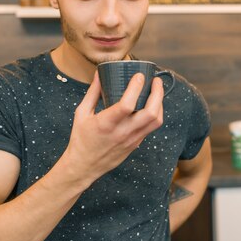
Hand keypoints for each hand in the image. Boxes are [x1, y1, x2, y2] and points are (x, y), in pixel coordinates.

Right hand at [62, 71, 164, 185]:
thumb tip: (99, 74)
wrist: (84, 166)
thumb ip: (93, 93)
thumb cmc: (81, 139)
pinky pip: (151, 127)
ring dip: (160, 103)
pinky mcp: (136, 144)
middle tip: (155, 80)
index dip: (136, 88)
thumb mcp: (81, 113)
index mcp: (106, 123)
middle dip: (157, 93)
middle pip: (150, 113)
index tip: (139, 75)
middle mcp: (122, 132)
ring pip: (155, 121)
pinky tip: (152, 104)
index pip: (127, 105)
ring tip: (156, 90)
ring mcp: (131, 140)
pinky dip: (155, 113)